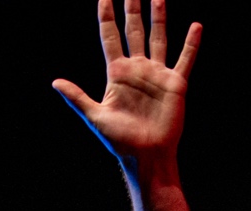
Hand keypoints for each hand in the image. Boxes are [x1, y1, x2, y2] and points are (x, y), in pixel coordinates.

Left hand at [53, 0, 200, 165]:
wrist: (146, 156)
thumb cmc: (120, 141)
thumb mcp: (95, 117)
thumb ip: (77, 97)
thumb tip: (54, 82)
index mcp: (117, 73)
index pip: (110, 36)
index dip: (106, 15)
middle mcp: (137, 69)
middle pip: (133, 30)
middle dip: (132, 7)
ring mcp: (156, 74)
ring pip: (158, 38)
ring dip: (158, 17)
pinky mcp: (175, 83)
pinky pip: (184, 59)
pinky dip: (191, 43)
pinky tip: (196, 26)